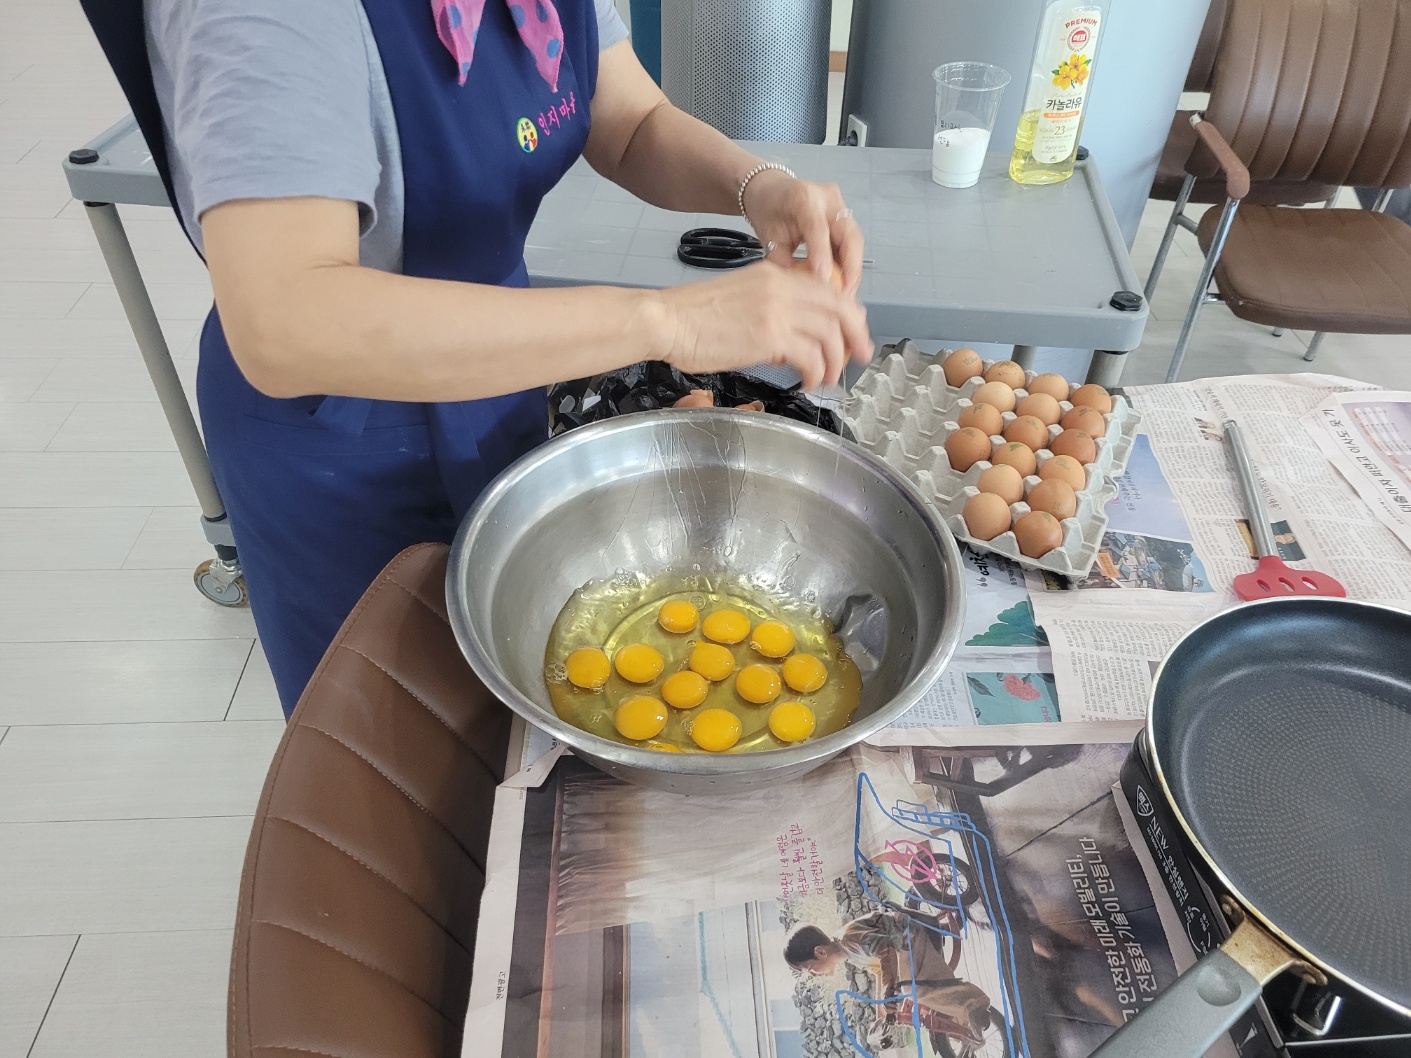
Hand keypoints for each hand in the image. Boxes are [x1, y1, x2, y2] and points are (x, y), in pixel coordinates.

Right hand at [652, 259, 872, 389]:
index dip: (848, 313)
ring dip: (834, 361)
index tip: (853, 333)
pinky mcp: (770, 336)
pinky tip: (807, 382)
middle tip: (859, 357)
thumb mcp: (740, 299)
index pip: (828, 289)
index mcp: (775, 275)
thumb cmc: (691, 317)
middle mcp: (782, 287)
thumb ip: (770, 312)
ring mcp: (778, 310)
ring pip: (830, 335)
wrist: (667, 320)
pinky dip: (815, 373)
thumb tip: (789, 343)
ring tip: (826, 378)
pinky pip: (811, 356)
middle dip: (855, 336)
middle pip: (840, 309)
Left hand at [742, 171, 864, 293]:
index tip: (824, 279)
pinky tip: (844, 282)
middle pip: (849, 234)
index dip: (823, 255)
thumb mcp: (768, 236)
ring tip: (846, 293)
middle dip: (851, 267)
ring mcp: (840, 205)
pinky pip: (851, 242)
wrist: (772, 191)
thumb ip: (783, 260)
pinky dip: (848, 263)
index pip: (818, 228)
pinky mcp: (845, 215)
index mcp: (804, 197)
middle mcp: (828, 198)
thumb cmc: (768, 211)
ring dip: (853, 268)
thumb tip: (801, 287)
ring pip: (855, 240)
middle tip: (845, 294)